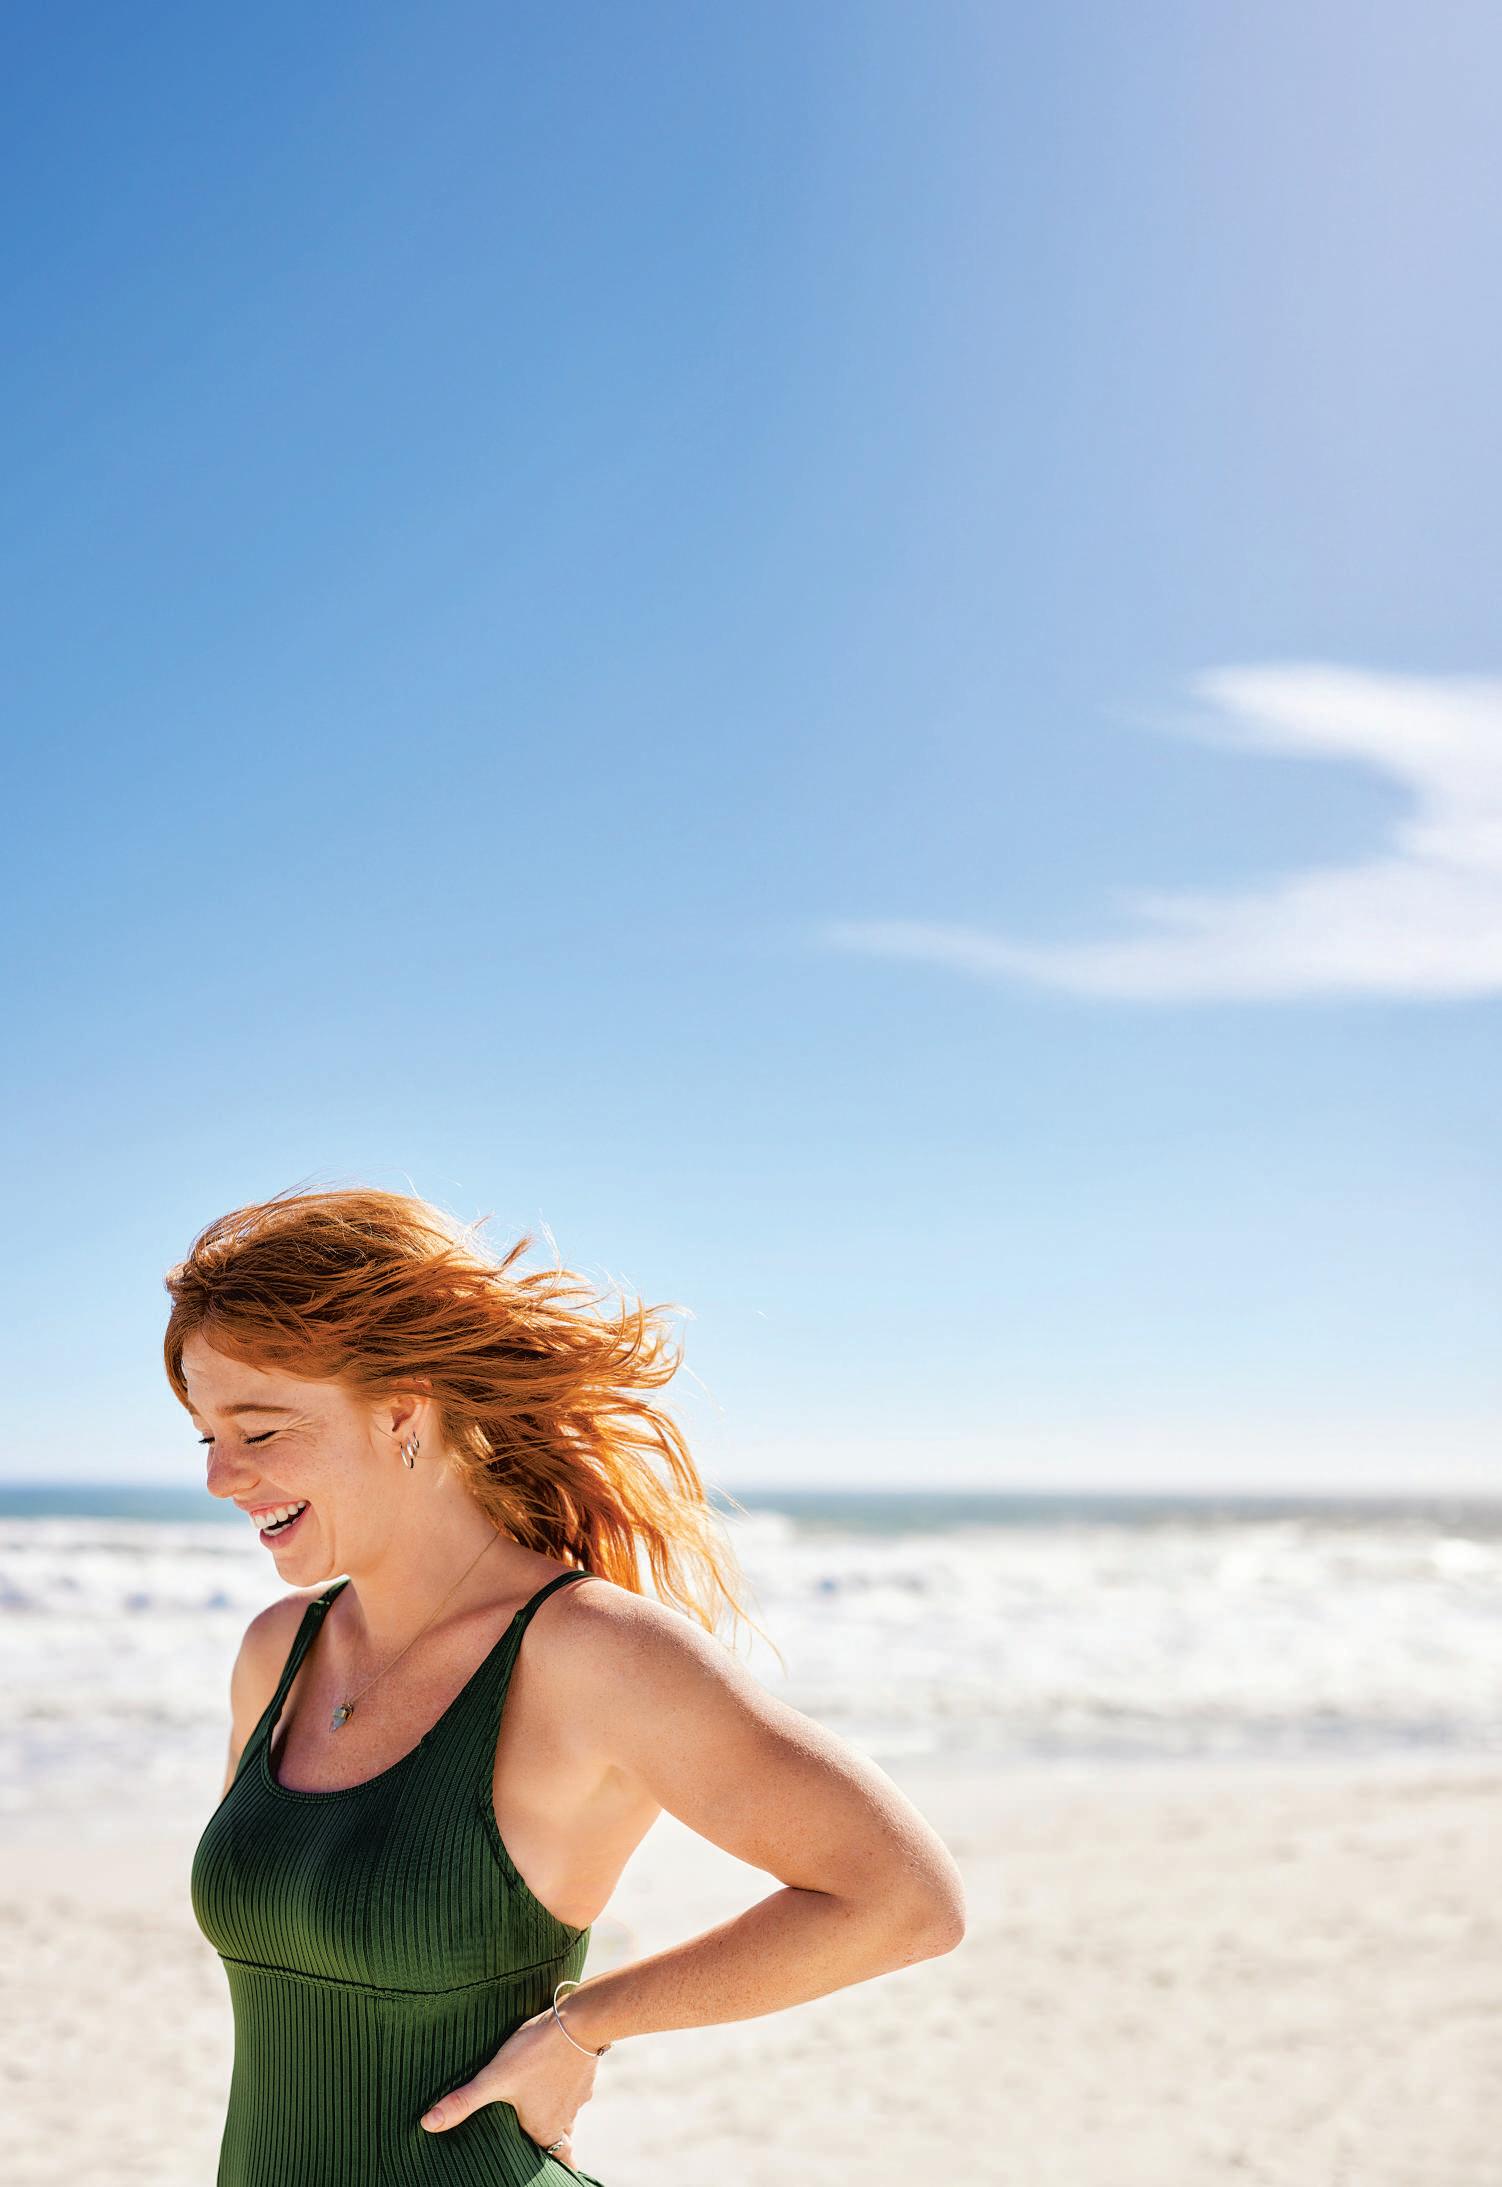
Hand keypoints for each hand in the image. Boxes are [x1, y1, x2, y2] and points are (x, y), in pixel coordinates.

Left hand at [418, 1998, 601, 2152]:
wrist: (581, 2019)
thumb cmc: (537, 2052)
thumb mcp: (495, 2077)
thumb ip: (464, 2101)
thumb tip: (427, 2124)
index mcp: (545, 2128)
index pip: (559, 2160)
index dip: (557, 2168)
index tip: (555, 2173)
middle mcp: (565, 2117)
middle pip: (560, 2138)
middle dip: (550, 2139)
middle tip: (535, 2139)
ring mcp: (578, 2094)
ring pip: (567, 2112)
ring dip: (555, 2111)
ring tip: (540, 2104)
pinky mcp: (585, 2072)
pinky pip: (574, 2087)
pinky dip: (564, 2085)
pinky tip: (552, 2072)